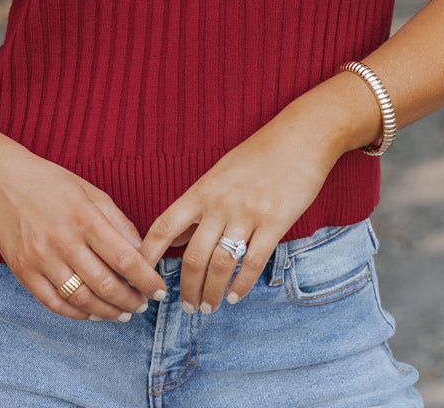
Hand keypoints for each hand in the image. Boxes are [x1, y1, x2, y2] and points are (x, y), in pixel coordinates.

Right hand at [0, 144, 166, 319]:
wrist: (1, 179)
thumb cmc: (50, 182)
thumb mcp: (89, 190)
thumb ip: (117, 220)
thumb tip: (140, 251)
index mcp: (85, 217)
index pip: (126, 258)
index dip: (147, 280)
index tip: (160, 290)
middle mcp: (64, 241)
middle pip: (106, 285)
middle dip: (131, 300)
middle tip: (143, 305)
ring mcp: (41, 259)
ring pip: (82, 300)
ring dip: (108, 312)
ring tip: (123, 313)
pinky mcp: (23, 271)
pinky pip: (54, 303)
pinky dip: (77, 314)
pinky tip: (92, 313)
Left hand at [138, 103, 339, 313]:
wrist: (302, 136)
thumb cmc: (259, 154)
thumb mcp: (221, 172)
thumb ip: (199, 205)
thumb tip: (177, 237)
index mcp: (203, 189)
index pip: (165, 225)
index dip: (149, 254)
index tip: (141, 275)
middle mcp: (221, 203)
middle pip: (194, 257)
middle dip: (187, 288)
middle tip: (186, 307)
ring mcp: (248, 213)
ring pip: (221, 265)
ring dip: (211, 293)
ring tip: (208, 308)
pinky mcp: (276, 222)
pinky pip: (253, 262)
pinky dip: (241, 285)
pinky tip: (234, 296)